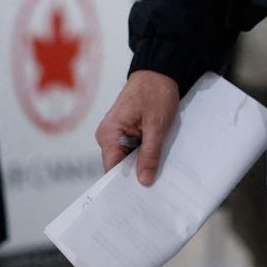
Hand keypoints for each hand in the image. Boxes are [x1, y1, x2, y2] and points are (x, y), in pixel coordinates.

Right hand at [95, 70, 180, 185]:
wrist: (160, 70)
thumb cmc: (156, 92)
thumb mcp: (157, 126)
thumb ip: (149, 154)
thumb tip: (144, 181)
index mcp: (109, 133)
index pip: (112, 169)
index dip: (126, 183)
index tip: (141, 196)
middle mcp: (106, 134)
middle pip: (119, 165)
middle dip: (136, 174)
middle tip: (155, 188)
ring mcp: (115, 132)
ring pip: (127, 157)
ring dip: (141, 162)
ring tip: (158, 174)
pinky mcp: (124, 129)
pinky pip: (131, 148)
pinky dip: (143, 153)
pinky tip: (156, 158)